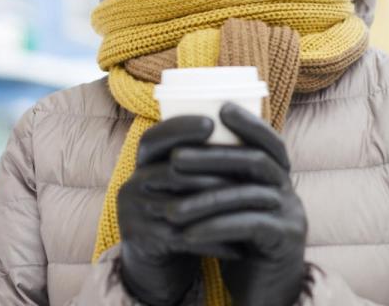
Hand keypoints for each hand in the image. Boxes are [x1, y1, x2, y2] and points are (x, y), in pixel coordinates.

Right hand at [117, 115, 263, 304]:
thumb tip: (242, 122)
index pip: (154, 138)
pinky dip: (215, 242)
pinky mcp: (141, 242)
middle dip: (217, 171)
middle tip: (256, 173)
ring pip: (183, 206)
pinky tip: (242, 246)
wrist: (156, 265)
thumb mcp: (182, 185)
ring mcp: (133, 214)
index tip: (211, 123)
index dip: (180, 127)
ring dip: (223, 207)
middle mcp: (132, 185)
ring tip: (256, 208)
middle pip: (175, 171)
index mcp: (142, 166)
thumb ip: (199, 160)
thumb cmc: (180, 214)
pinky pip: (184, 239)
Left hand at [168, 103, 307, 305]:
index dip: (249, 123)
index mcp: (279, 179)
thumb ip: (227, 180)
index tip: (221, 109)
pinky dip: (215, 228)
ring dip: (204, 199)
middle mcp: (290, 192)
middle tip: (175, 159)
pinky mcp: (286, 241)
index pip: (270, 142)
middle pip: (256, 162)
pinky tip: (187, 236)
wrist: (269, 292)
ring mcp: (292, 215)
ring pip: (248, 195)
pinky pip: (249, 227)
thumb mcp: (236, 208)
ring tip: (170, 209)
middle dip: (213, 157)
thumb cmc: (244, 245)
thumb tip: (188, 144)